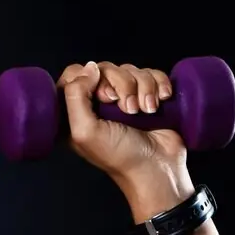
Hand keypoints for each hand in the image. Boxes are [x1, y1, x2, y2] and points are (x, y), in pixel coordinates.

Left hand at [57, 61, 191, 211]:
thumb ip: (75, 96)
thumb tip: (89, 68)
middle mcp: (98, 103)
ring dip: (143, 88)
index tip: (102, 98)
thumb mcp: (85, 131)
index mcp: (76, 112)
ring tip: (145, 111)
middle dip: (121, 85)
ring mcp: (124, 98)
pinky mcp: (147, 95)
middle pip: (104, 68)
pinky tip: (160, 102)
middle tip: (127, 110)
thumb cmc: (120, 156)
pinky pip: (152, 73)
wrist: (158, 166)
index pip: (74, 74)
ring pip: (130, 70)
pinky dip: (159, 84)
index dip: (89, 79)